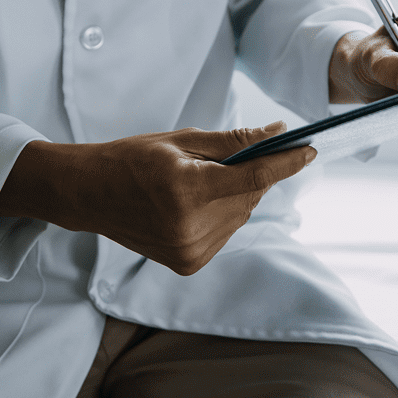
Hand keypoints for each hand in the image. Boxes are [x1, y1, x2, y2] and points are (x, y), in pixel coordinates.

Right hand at [0, 121, 314, 275]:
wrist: (88, 194)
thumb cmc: (131, 159)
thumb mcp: (181, 141)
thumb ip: (233, 141)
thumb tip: (276, 133)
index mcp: (187, 190)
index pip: (254, 178)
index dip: (286, 163)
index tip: (309, 150)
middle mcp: (190, 226)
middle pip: (249, 198)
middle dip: (254, 175)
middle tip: (238, 156)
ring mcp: (188, 250)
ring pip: (240, 217)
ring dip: (236, 197)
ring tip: (203, 181)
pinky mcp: (187, 264)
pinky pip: (225, 233)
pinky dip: (222, 215)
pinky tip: (195, 203)